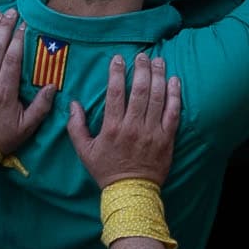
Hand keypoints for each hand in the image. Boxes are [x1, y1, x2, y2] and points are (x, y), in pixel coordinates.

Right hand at [66, 49, 181, 188]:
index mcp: (113, 128)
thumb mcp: (84, 151)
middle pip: (140, 91)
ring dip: (159, 76)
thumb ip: (76, 127)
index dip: (117, 73)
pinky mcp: (167, 138)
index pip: (115, 93)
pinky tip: (175, 80)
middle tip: (143, 55)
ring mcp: (152, 132)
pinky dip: (175, 95)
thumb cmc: (106, 170)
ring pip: (158, 98)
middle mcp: (133, 127)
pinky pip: (173, 112)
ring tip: (159, 61)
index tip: (118, 58)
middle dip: (142, 69)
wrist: (130, 192)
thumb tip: (73, 104)